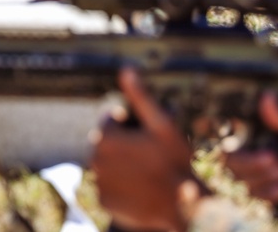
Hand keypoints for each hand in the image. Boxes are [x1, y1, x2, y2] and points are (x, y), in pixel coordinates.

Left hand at [91, 69, 206, 230]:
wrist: (182, 206)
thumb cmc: (175, 163)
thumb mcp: (161, 125)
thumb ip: (140, 96)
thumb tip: (126, 70)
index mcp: (105, 137)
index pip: (111, 120)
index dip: (130, 123)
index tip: (146, 134)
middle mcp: (95, 159)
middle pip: (108, 142)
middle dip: (124, 142)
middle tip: (149, 152)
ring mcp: (99, 181)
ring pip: (109, 163)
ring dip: (122, 162)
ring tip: (146, 170)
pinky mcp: (104, 200)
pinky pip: (110, 186)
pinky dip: (121, 184)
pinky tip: (140, 185)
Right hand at [223, 93, 277, 222]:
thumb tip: (267, 96)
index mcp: (260, 130)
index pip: (231, 136)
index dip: (238, 145)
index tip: (263, 149)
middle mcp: (254, 148)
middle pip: (231, 160)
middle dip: (251, 164)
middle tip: (276, 162)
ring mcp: (260, 169)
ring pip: (241, 178)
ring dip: (261, 179)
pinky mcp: (268, 186)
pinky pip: (254, 193)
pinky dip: (266, 193)